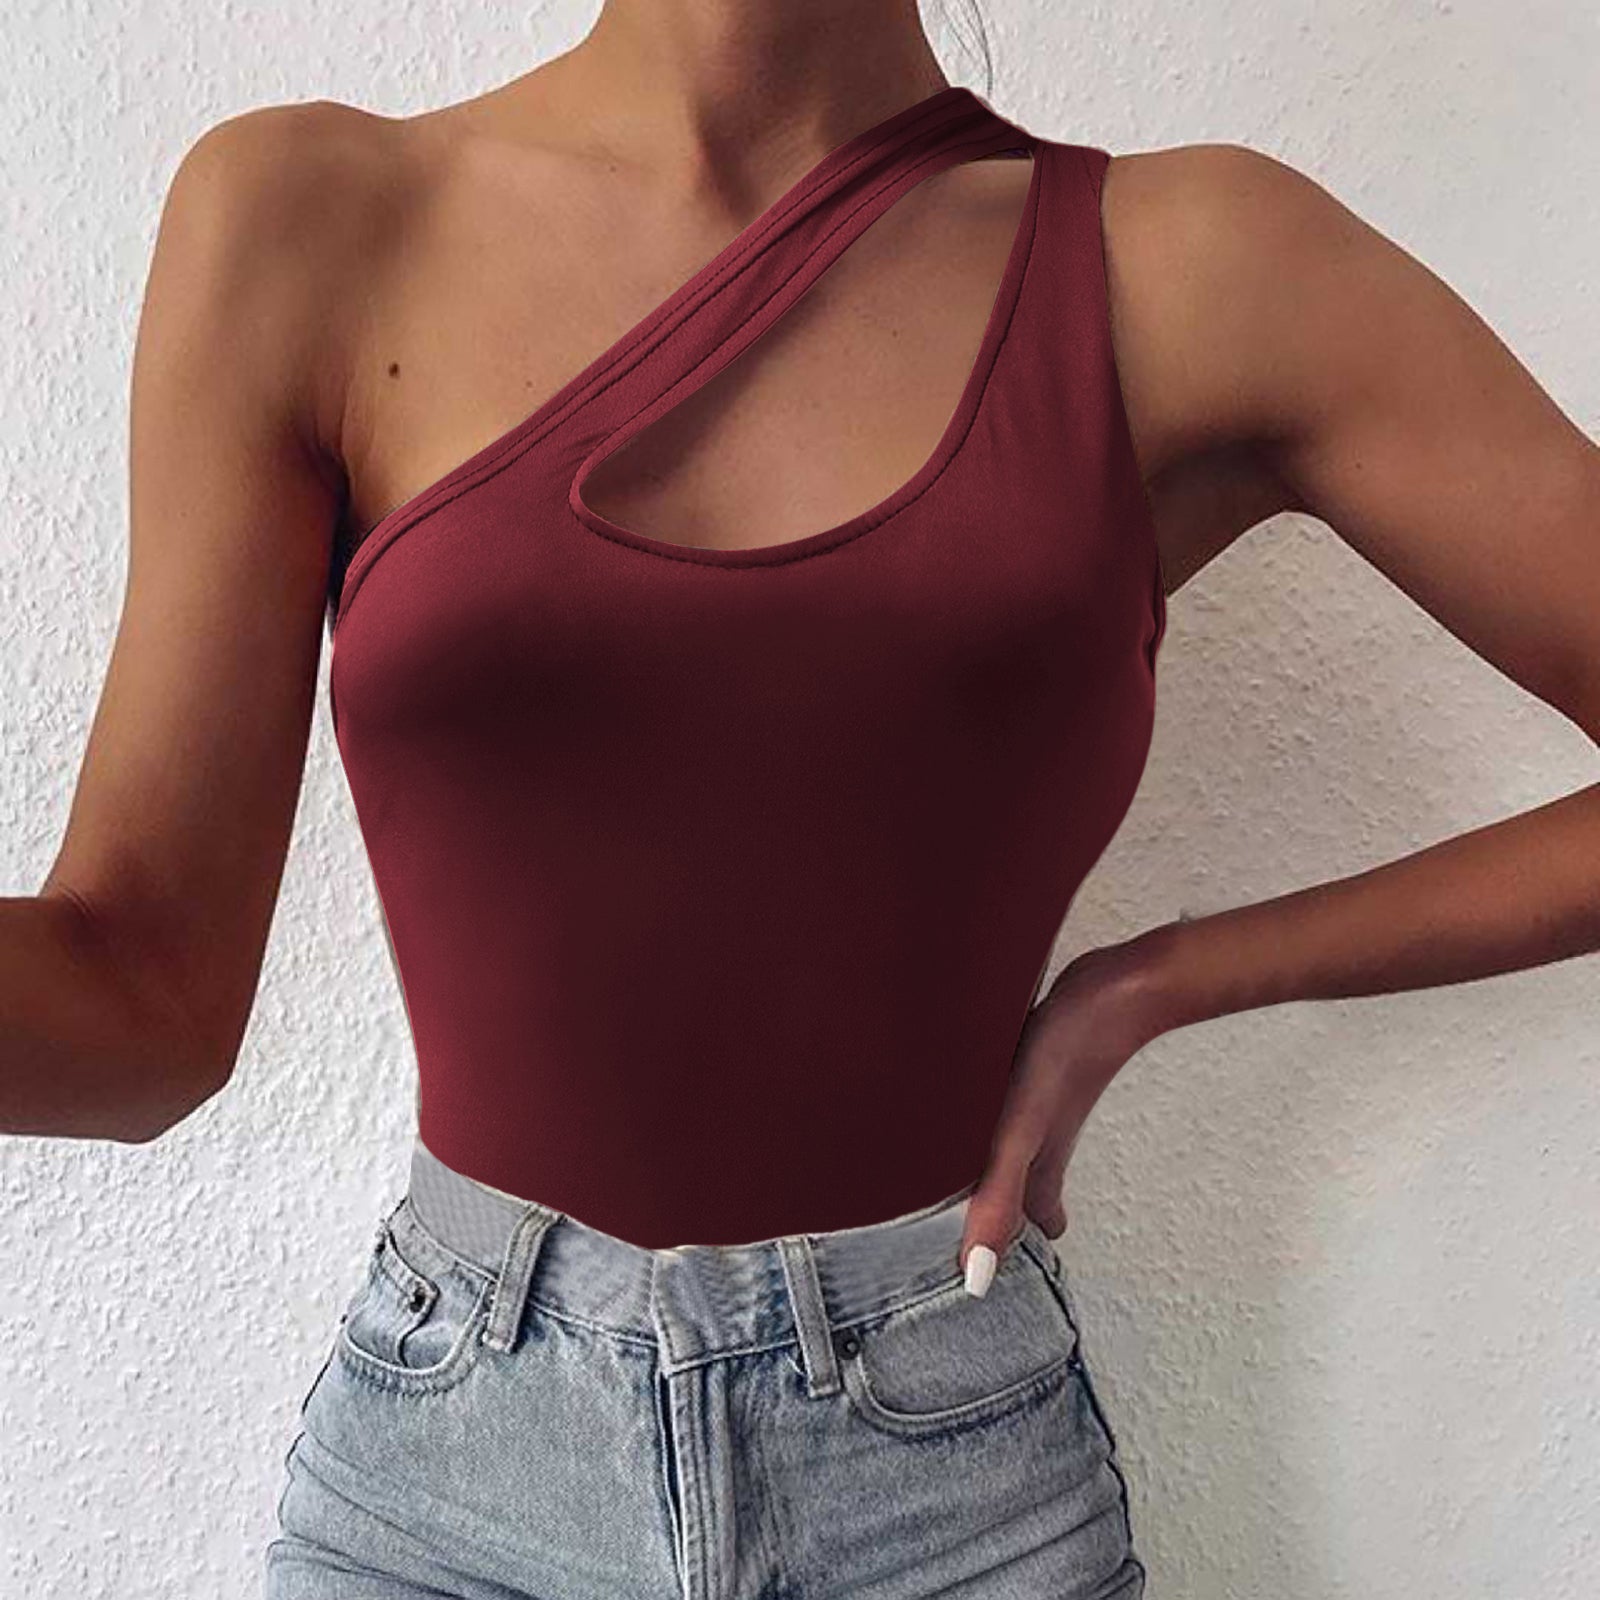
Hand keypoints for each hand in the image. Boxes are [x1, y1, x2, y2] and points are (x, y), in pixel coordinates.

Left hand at [957, 939, 1165, 1294]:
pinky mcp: (1029, 1062)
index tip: (974, 1275)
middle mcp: (1034, 1135)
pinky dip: (989, 1113)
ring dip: (987, 1161)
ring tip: (961, 1172)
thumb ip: (999, 1193)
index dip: (992, 1247)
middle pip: (1011, 1185)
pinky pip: (1005, 1101)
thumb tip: (978, 1273)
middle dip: (989, 1208)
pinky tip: (977, 1096)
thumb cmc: (1070, 1053)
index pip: (1013, 1221)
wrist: (1117, 986)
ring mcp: (1035, 1099)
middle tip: (965, 1226)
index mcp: (1033, 1161)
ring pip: (1007, 1143)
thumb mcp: (1022, 1129)